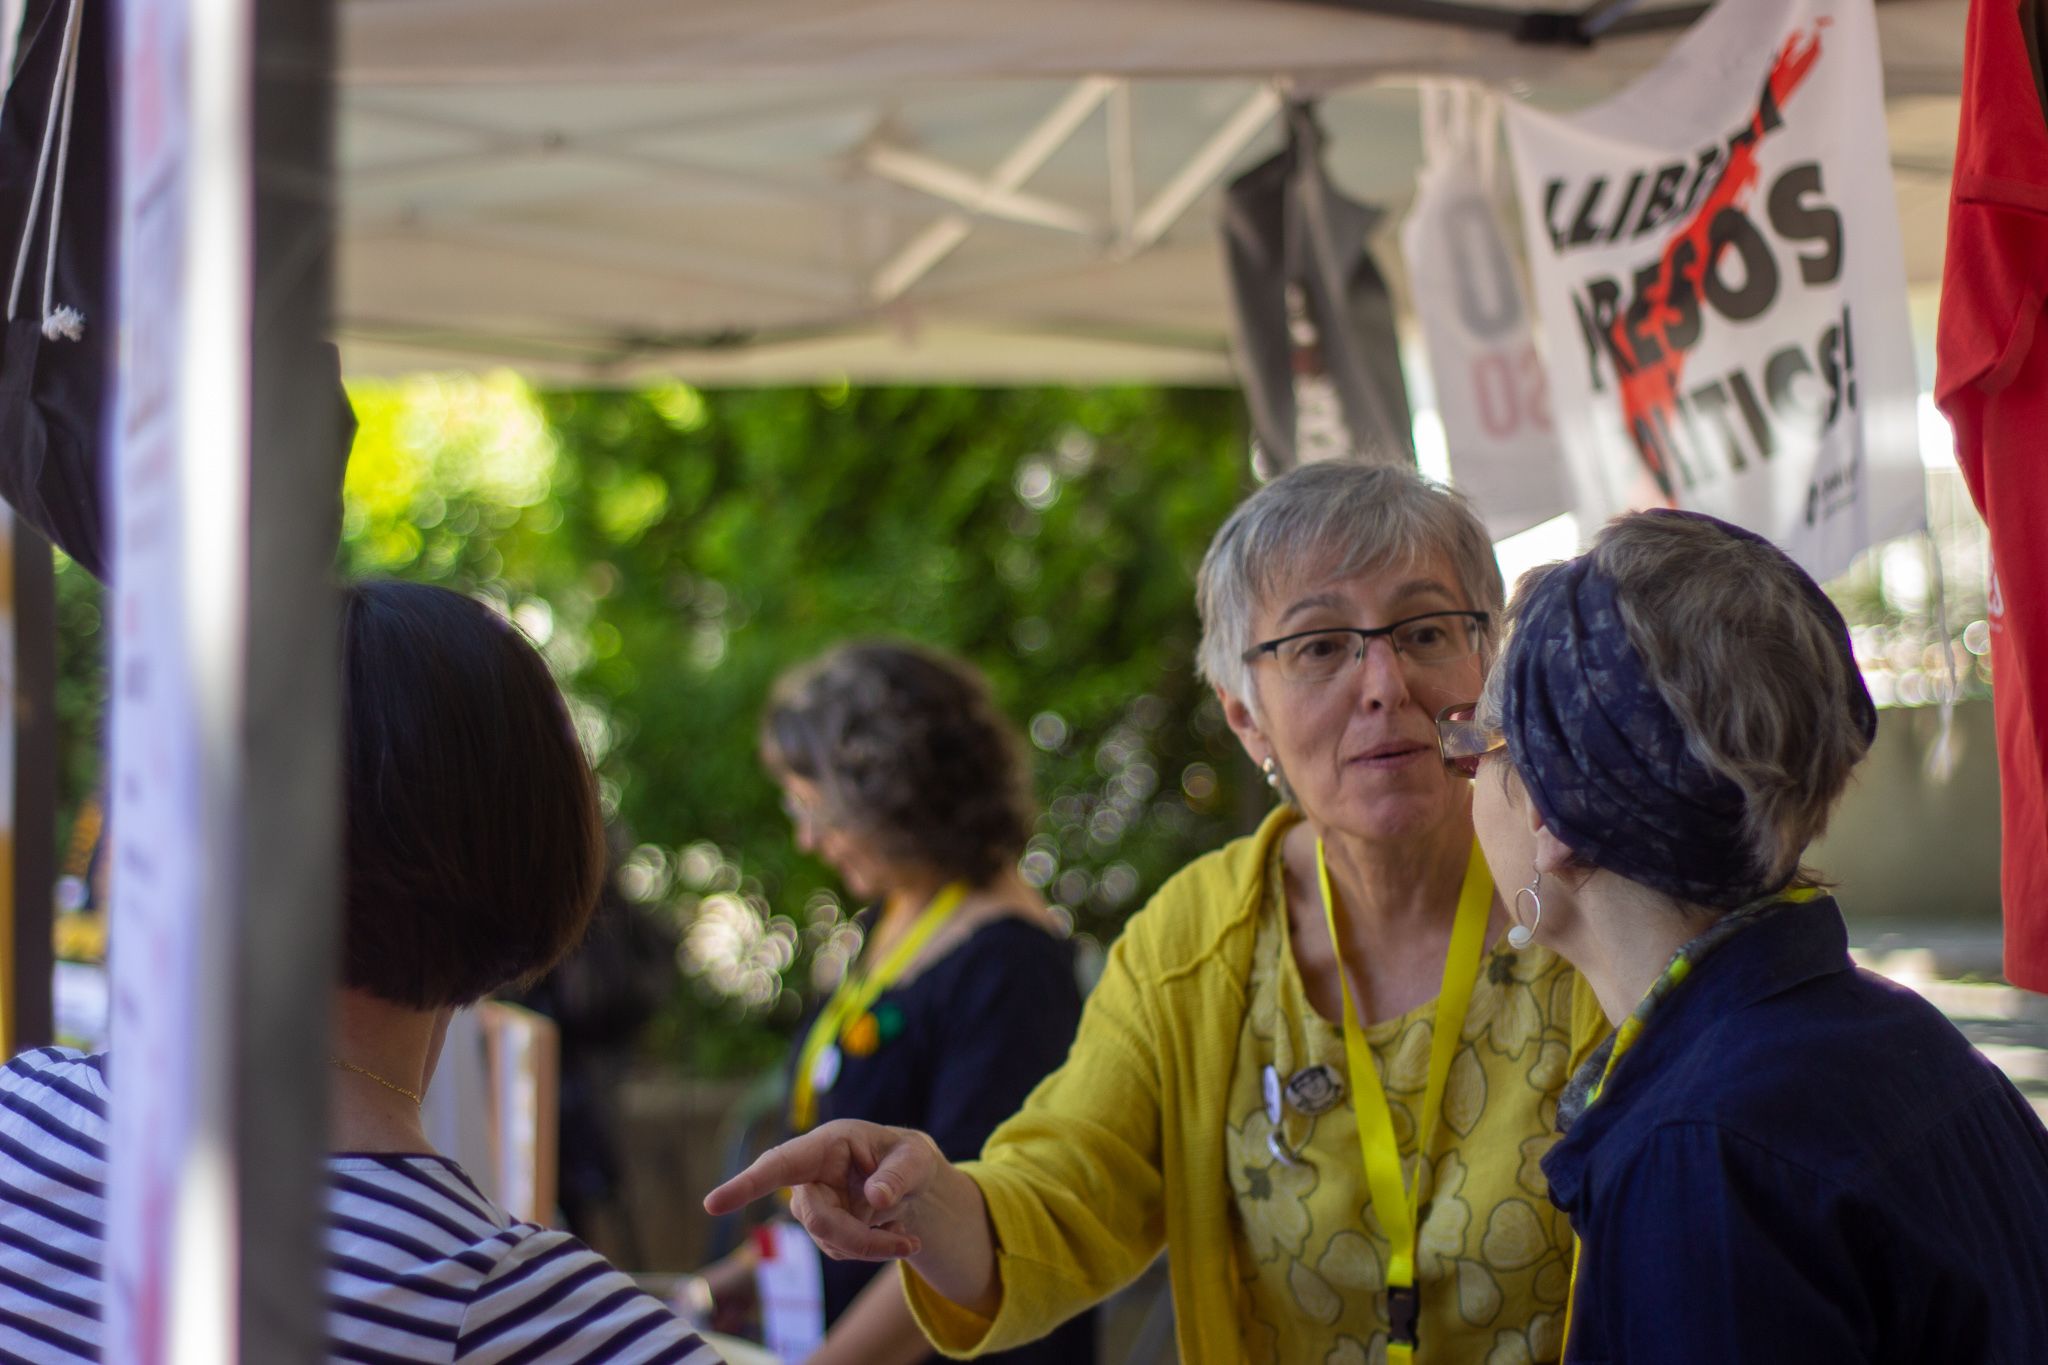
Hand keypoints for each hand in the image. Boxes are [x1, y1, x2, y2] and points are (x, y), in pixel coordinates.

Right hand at [704, 1120, 940, 1261]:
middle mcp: (810, 1175)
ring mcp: (813, 1205)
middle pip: (816, 1218)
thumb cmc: (908, 1159)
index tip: (711, 1205)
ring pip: (830, 1241)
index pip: (778, 1165)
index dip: (746, 1185)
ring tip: (907, 1235)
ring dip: (873, 1247)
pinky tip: (892, 1235)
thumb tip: (876, 1198)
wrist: (912, 1185)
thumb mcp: (917, 1158)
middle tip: (910, 1243)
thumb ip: (899, 1175)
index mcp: (827, 1145)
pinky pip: (840, 1251)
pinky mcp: (822, 1230)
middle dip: (861, 1238)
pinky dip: (872, 1251)